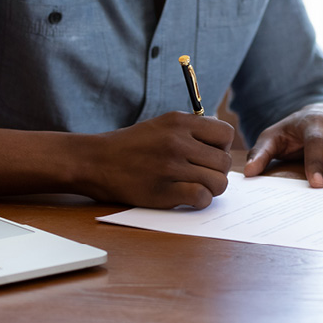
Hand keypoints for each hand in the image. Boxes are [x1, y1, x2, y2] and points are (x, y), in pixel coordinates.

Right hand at [84, 111, 233, 208]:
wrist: (96, 160)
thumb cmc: (132, 144)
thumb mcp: (163, 124)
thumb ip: (193, 128)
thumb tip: (222, 135)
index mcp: (180, 122)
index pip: (226, 134)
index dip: (222, 146)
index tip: (210, 154)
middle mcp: (178, 142)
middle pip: (224, 161)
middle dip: (218, 171)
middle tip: (203, 174)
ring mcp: (171, 167)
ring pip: (218, 182)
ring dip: (211, 188)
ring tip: (197, 186)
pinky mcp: (163, 192)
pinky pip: (202, 198)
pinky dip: (200, 200)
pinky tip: (188, 197)